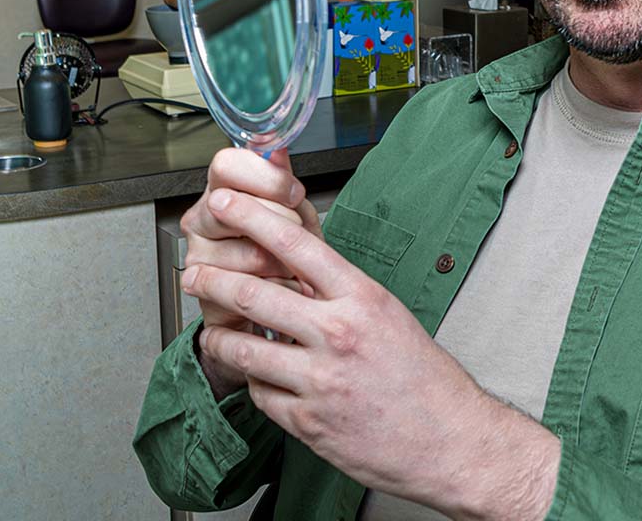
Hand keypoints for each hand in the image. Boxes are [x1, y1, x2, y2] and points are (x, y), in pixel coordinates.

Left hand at [180, 193, 560, 519]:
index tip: (226, 203)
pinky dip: (256, 383)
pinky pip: (260, 395)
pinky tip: (261, 377)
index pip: (297, 245)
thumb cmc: (425, 377)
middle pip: (254, 295)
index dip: (253, 218)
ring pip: (243, 349)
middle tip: (194, 272)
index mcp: (362, 299)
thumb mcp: (388, 315)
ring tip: (214, 331)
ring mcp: (319, 381)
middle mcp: (337, 334)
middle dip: (213, 280)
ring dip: (220, 337)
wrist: (448, 439)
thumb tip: (299, 270)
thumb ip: (341, 294)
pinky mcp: (307, 422)